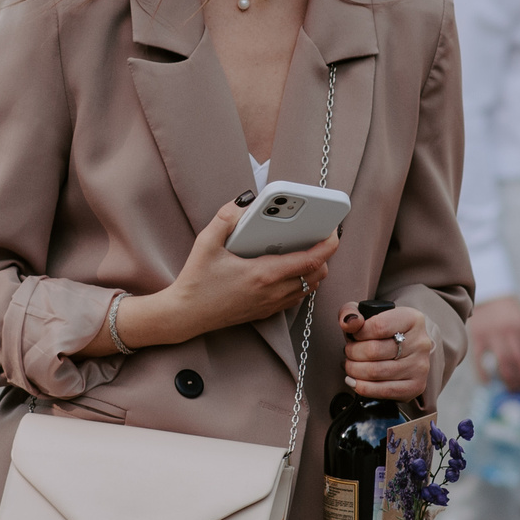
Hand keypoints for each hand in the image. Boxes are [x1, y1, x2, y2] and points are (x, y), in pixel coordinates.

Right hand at [139, 201, 335, 341]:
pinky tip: (287, 269)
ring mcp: (271, 305)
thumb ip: (225, 218)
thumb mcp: (206, 243)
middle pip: (317, 275)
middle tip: (316, 235)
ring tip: (303, 249)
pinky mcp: (265, 312)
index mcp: (263, 274)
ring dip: (313, 270)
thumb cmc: (196, 282)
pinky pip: (296, 297)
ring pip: (309, 288)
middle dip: (323, 255)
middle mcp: (273, 292)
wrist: (186, 315)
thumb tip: (243, 203)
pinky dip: (301, 282)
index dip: (328, 245)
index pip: (310, 261)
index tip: (333, 230)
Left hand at [341, 305, 433, 402]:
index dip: (358, 333)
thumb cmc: (383, 330)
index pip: (378, 326)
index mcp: (412, 319)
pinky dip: (363, 388)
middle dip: (352, 353)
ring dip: (354, 370)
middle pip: (374, 351)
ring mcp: (420, 366)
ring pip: (376, 372)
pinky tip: (355, 381)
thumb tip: (349, 323)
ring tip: (350, 365)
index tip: (353, 336)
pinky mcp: (416, 386)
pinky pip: (384, 391)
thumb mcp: (366, 313)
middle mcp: (420, 342)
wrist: (403, 348)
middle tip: (348, 352)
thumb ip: (351, 312)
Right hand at [469, 295, 519, 392]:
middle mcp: (509, 331)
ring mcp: (492, 335)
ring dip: (509, 379)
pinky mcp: (477, 337)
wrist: (488, 293)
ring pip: (503, 362)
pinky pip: (480, 359)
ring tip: (512, 390)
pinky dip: (483, 373)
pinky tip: (487, 383)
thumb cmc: (509, 309)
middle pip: (519, 360)